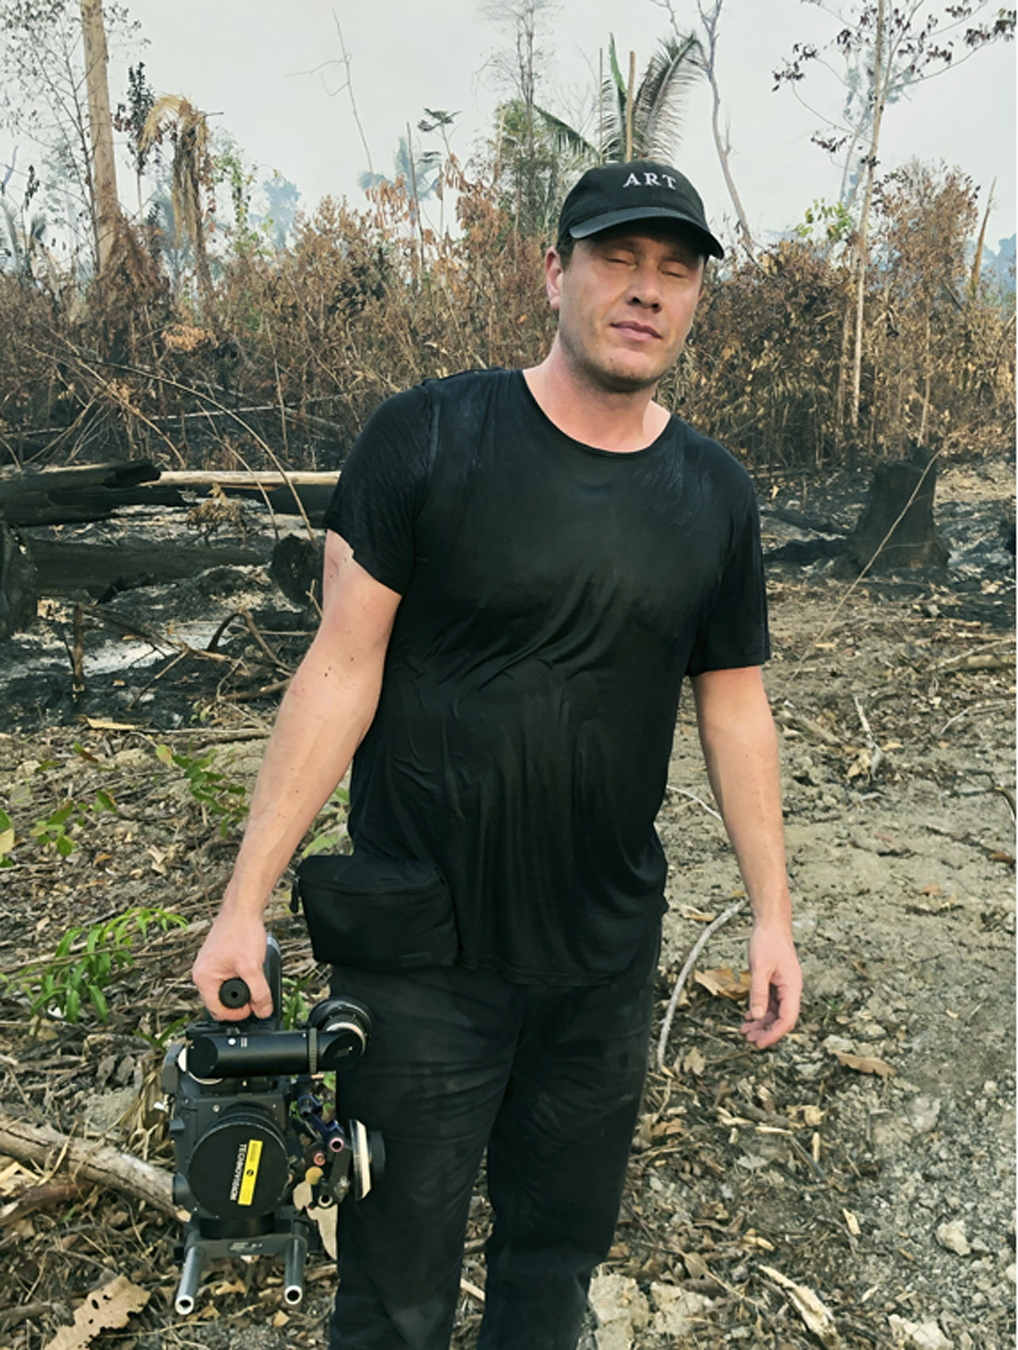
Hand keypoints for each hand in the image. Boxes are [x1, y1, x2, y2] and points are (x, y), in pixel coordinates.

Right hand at [191, 905, 272, 1020]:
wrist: (243, 908)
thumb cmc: (241, 930)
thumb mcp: (253, 966)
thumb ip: (259, 992)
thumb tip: (263, 1011)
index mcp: (203, 978)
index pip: (218, 1011)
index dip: (238, 1013)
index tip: (254, 1007)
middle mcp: (201, 973)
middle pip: (220, 1002)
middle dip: (240, 1001)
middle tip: (256, 993)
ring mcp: (208, 966)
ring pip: (225, 990)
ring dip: (241, 989)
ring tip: (253, 978)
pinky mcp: (217, 960)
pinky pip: (227, 979)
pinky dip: (239, 979)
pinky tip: (250, 971)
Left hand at [741, 918, 800, 1048]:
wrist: (771, 923)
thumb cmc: (768, 941)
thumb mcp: (759, 968)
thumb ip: (758, 993)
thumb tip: (757, 1016)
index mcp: (792, 987)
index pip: (787, 1019)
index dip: (774, 1034)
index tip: (760, 1043)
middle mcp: (791, 989)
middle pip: (782, 1019)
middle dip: (766, 1031)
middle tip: (749, 1040)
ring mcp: (784, 986)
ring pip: (775, 1012)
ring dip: (761, 1023)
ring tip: (745, 1031)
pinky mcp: (777, 982)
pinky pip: (770, 1002)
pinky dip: (760, 1011)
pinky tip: (749, 1017)